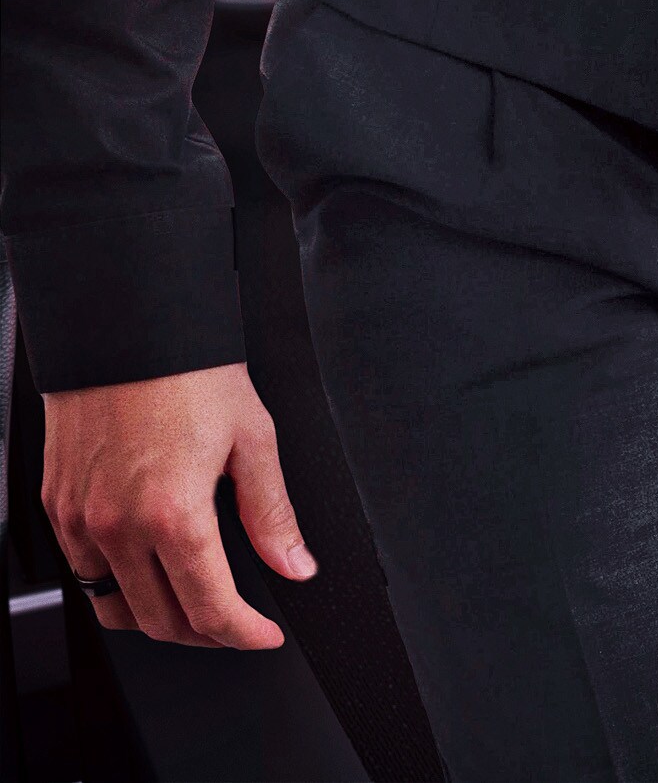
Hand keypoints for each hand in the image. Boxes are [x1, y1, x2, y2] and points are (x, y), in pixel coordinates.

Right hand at [43, 364, 311, 648]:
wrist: (126, 328)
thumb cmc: (188, 373)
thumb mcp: (254, 439)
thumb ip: (272, 514)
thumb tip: (295, 565)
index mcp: (173, 514)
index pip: (209, 608)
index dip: (243, 634)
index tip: (263, 635)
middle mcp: (117, 525)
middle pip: (159, 620)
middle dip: (206, 635)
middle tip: (237, 625)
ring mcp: (79, 518)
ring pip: (114, 605)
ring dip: (157, 618)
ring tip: (195, 607)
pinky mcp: (56, 505)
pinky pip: (84, 570)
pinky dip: (117, 586)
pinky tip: (148, 570)